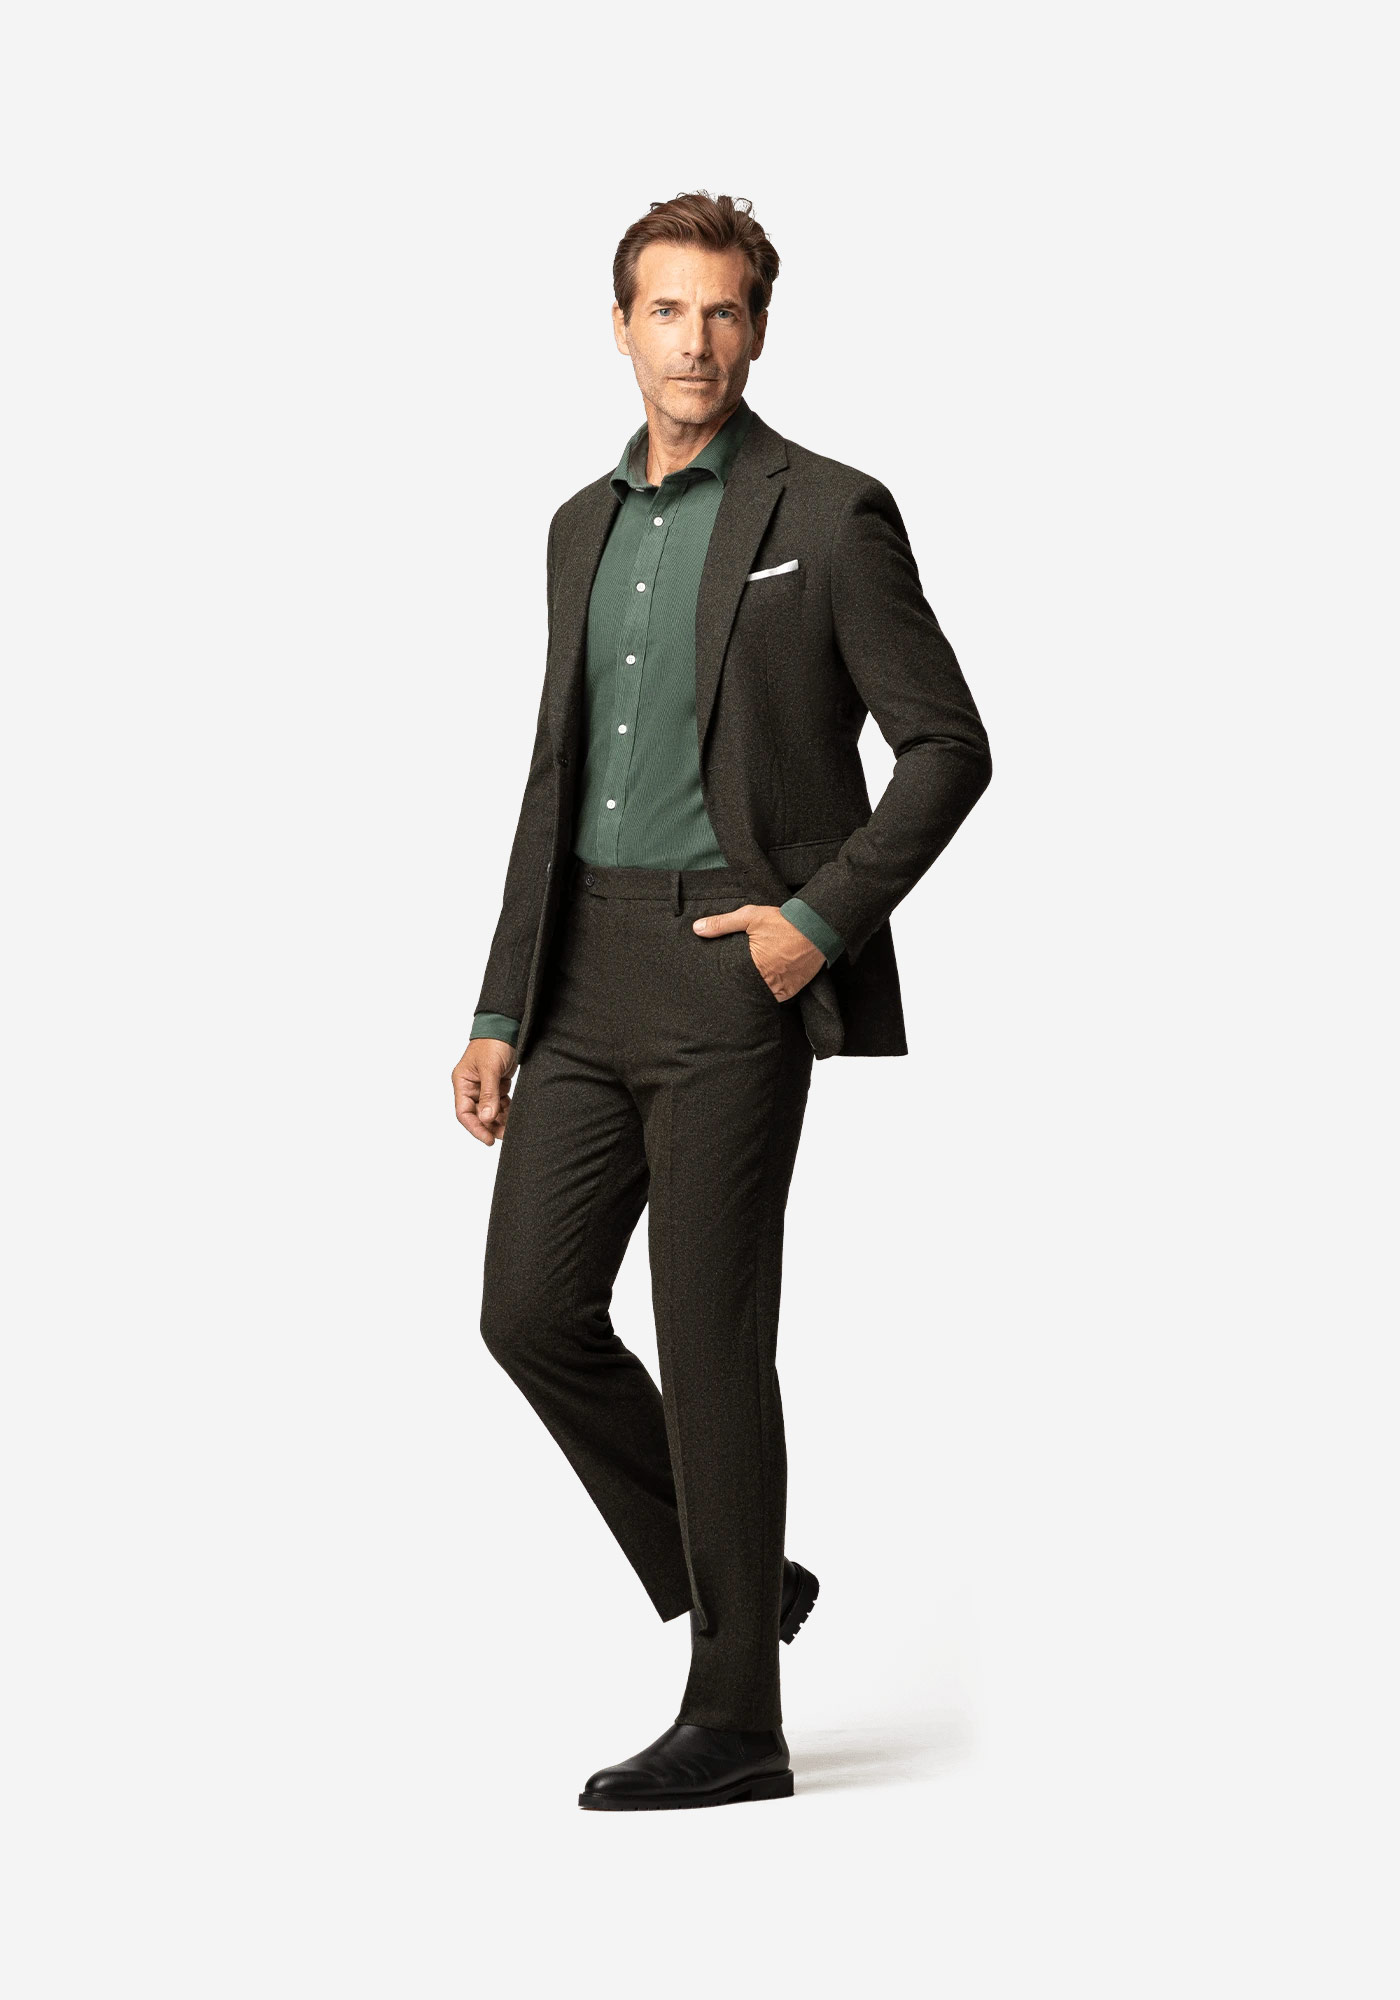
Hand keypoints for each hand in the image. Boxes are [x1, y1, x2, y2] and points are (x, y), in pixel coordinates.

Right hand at [453, 1037, 517, 1145]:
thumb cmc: (493, 1043)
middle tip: (504, 1136)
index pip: (464, 1113)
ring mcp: (484, 1087)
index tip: (489, 1139)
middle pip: (477, 1115)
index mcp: (462, 1082)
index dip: (475, 1128)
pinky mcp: (496, 1085)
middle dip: (490, 1126)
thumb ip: (488, 1094)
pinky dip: (506, 1111)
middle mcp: (471, 1087)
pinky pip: (499, 1104)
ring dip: (499, 1120)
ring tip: (511, 1129)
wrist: (507, 1027)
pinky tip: (513, 1116)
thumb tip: (486, 1117)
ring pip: (490, 1111)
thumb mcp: (490, 1068)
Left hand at [690, 904, 825, 999]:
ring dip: (755, 990)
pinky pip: (777, 997)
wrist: (818, 927)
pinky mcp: (793, 990)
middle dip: (739, 987)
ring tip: (749, 982)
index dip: (725, 982)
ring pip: (761, 996)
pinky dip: (770, 991)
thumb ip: (722, 924)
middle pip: (746, 992)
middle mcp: (769, 982)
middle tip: (732, 982)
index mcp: (755, 968)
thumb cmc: (784, 922)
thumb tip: (697, 928)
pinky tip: (765, 982)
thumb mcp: (750, 917)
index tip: (719, 980)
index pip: (732, 983)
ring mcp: (782, 989)